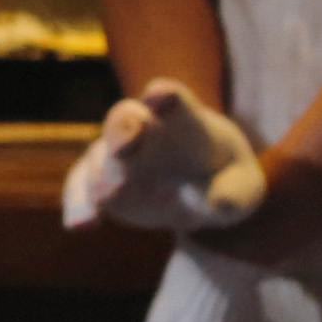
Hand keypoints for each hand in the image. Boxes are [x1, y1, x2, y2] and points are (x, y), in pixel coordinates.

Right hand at [64, 79, 267, 233]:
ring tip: (111, 195)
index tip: (162, 95)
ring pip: (100, 156)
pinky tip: (80, 226)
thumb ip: (233, 194)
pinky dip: (78, 205)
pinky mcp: (101, 184)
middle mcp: (143, 130)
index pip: (173, 99)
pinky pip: (80, 189)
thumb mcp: (242, 187)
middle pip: (125, 117)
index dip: (166, 96)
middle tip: (127, 146)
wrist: (196, 191)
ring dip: (104, 174)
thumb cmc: (223, 180)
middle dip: (123, 128)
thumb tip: (213, 203)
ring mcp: (117, 156)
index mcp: (184, 120)